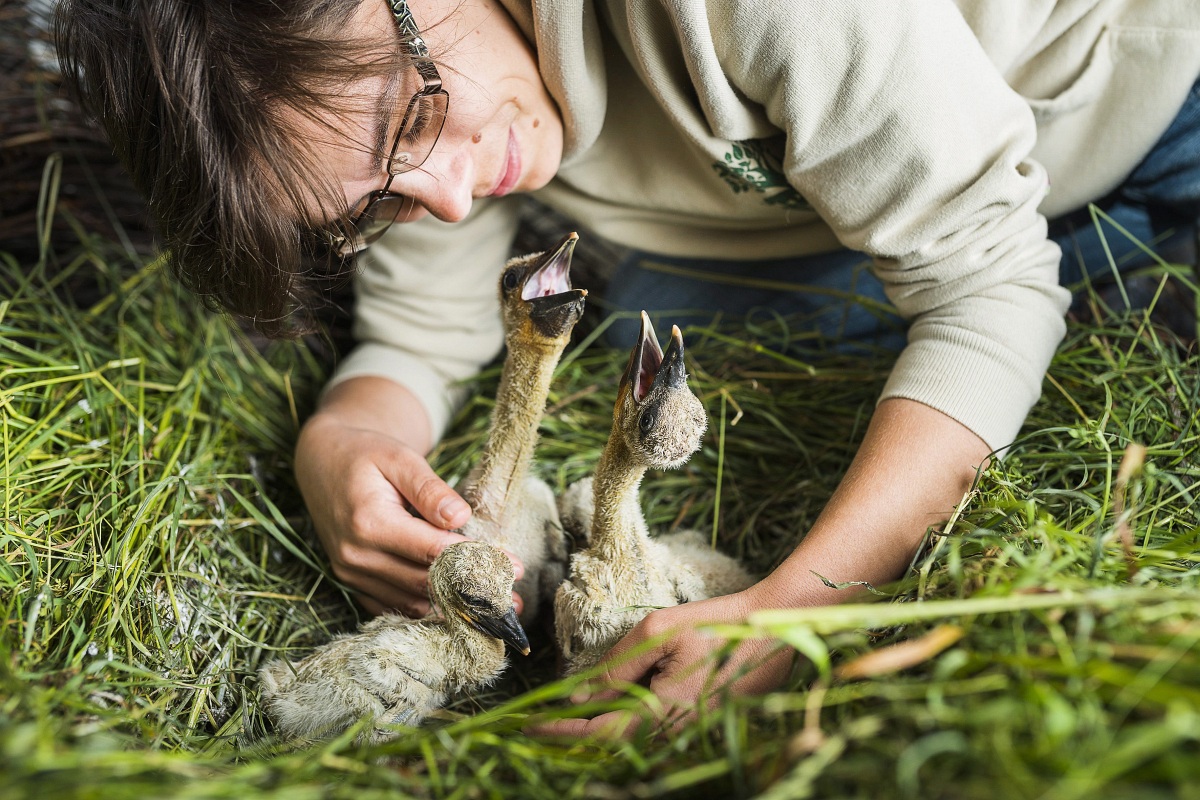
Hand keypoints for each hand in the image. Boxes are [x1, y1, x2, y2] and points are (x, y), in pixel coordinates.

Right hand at [294, 379, 524, 616]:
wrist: (322, 462)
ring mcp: (351, 574)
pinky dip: (427, 610)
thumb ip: (429, 488)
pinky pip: (394, 606)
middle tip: (514, 598)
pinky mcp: (352, 582)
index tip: (514, 567)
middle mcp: (356, 557)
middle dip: (473, 591)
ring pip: (412, 602)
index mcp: (369, 523)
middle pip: (426, 583)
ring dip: (455, 608)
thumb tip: (460, 517)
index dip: (477, 561)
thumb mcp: (400, 458)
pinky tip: (459, 611)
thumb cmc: (366, 454)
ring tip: (496, 608)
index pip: (433, 551)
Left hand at [532, 586, 793, 738]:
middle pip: (610, 747)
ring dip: (595, 735)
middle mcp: (672, 734)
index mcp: (660, 712)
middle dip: (572, 737)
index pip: (597, 732)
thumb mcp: (658, 633)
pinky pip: (650, 737)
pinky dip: (621, 729)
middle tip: (538, 724)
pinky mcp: (698, 729)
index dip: (560, 730)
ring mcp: (687, 735)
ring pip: (629, 745)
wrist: (772, 632)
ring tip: (563, 720)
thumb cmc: (715, 625)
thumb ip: (616, 667)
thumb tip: (578, 696)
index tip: (530, 724)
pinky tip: (605, 713)